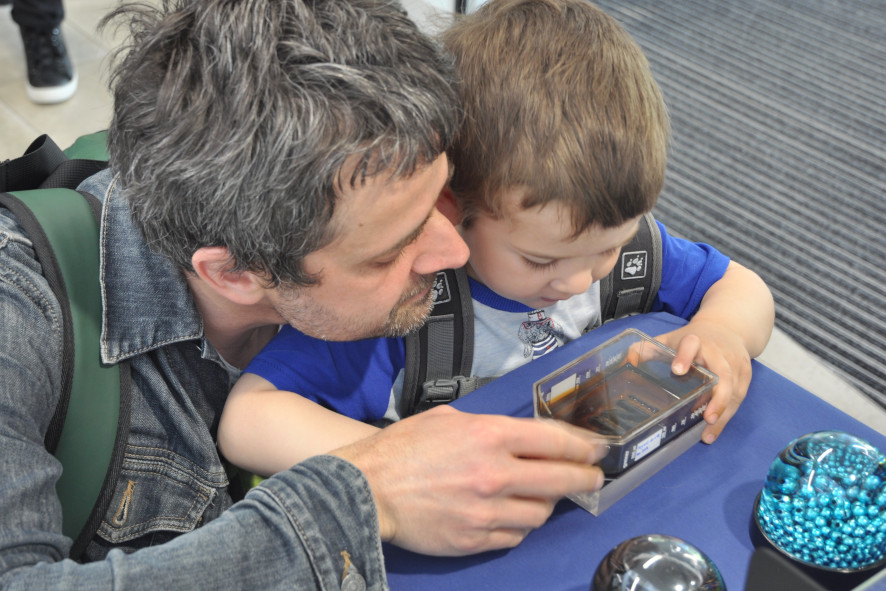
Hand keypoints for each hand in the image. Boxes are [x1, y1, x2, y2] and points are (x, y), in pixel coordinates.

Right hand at [330, 406, 604, 555]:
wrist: (366, 489)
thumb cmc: (403, 449)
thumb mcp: (449, 418)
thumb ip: (490, 425)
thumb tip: (524, 434)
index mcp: (490, 435)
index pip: (556, 441)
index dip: (584, 445)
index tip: (597, 448)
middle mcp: (495, 473)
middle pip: (562, 479)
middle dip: (585, 478)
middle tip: (592, 477)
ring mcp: (487, 511)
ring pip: (542, 512)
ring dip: (547, 503)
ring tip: (540, 495)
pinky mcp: (477, 539)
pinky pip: (516, 536)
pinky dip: (519, 525)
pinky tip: (511, 514)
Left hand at [655, 321, 751, 443]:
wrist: (728, 328)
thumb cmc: (694, 339)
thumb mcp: (670, 338)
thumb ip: (647, 350)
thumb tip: (626, 363)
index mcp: (696, 340)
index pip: (691, 345)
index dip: (684, 356)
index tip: (677, 370)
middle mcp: (718, 352)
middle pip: (723, 374)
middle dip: (717, 397)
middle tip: (706, 418)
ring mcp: (734, 364)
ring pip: (734, 389)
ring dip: (723, 413)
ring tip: (709, 433)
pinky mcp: (745, 375)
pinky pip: (739, 397)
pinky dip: (728, 414)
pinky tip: (715, 429)